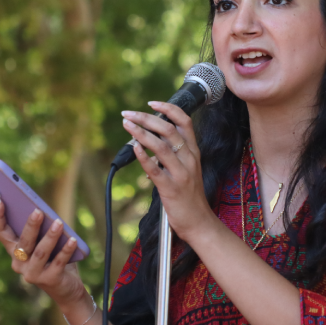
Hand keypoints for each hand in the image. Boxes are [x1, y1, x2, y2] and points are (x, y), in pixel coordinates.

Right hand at [0, 201, 90, 312]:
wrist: (66, 287)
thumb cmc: (53, 258)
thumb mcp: (44, 242)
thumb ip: (41, 229)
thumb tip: (44, 210)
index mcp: (14, 250)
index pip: (0, 232)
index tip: (0, 200)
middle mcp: (19, 263)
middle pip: (23, 242)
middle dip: (31, 226)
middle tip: (38, 211)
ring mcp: (32, 273)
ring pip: (40, 252)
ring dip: (50, 236)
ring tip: (59, 223)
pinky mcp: (49, 280)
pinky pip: (58, 262)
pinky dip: (66, 250)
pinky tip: (73, 240)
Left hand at [121, 101, 216, 240]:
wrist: (199, 222)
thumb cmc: (190, 196)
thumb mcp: (187, 169)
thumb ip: (172, 154)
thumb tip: (148, 142)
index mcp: (193, 152)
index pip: (184, 122)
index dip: (168, 109)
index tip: (151, 103)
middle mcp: (189, 159)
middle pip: (169, 130)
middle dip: (146, 118)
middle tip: (128, 113)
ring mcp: (181, 173)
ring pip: (161, 146)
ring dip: (141, 133)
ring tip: (127, 125)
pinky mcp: (171, 188)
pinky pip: (155, 170)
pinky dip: (143, 157)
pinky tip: (133, 148)